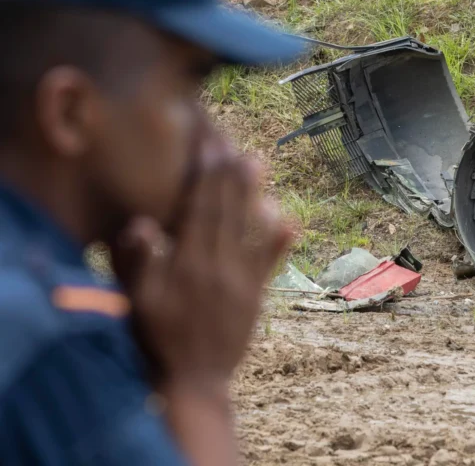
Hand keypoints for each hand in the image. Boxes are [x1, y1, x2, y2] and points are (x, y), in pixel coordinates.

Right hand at [112, 157, 291, 386]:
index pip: (198, 208)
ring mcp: (242, 282)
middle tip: (232, 141)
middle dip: (228, 173)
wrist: (193, 382)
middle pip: (226, 210)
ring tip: (258, 163)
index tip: (208, 145)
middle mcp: (219, 266)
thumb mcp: (136, 303)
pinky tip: (289, 220)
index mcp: (187, 264)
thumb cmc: (155, 340)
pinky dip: (279, 241)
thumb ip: (137, 263)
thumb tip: (142, 223)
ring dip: (254, 195)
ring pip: (249, 229)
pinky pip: (269, 264)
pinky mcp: (256, 297)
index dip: (204, 174)